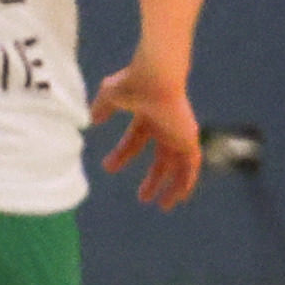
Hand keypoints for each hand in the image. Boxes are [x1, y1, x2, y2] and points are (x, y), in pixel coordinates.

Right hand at [94, 61, 203, 208]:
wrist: (155, 79)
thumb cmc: (133, 84)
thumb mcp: (110, 95)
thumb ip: (102, 107)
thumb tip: (93, 119)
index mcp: (148, 114)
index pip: (136, 139)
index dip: (123, 154)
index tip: (108, 168)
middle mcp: (166, 125)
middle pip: (161, 158)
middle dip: (153, 178)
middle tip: (142, 197)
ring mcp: (179, 132)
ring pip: (178, 165)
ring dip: (171, 186)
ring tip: (162, 205)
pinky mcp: (189, 138)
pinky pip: (192, 166)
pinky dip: (187, 181)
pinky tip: (179, 196)